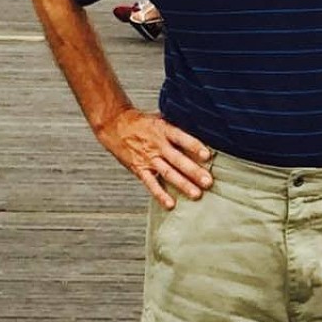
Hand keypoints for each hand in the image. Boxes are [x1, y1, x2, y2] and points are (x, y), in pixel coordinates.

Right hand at [96, 108, 212, 209]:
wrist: (114, 126)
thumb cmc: (141, 122)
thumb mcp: (161, 118)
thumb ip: (179, 124)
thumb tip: (202, 127)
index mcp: (164, 130)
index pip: (181, 138)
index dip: (194, 146)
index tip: (207, 155)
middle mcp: (157, 145)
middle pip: (177, 159)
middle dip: (194, 171)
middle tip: (208, 182)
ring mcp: (148, 159)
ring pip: (168, 173)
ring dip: (183, 184)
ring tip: (196, 194)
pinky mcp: (139, 169)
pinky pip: (151, 183)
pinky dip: (160, 194)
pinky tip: (170, 204)